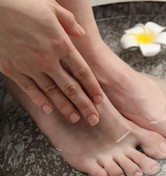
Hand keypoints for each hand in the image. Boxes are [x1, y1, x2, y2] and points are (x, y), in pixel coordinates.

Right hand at [0, 0, 102, 124]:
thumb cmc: (21, 4)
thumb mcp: (51, 7)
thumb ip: (69, 22)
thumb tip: (81, 34)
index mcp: (60, 44)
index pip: (82, 71)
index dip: (92, 87)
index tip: (99, 100)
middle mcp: (48, 59)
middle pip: (71, 87)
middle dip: (84, 105)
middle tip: (94, 119)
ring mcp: (29, 66)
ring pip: (52, 92)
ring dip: (65, 107)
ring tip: (76, 119)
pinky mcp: (12, 70)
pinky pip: (30, 89)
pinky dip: (40, 100)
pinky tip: (49, 110)